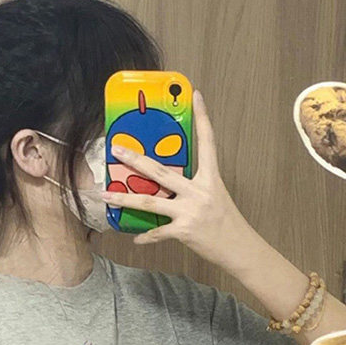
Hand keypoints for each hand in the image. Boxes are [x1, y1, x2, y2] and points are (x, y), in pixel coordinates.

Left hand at [101, 89, 246, 265]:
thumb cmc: (227, 223)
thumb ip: (193, 188)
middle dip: (135, 159)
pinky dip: (146, 236)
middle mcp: (199, 191)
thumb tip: (167, 185)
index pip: (207, 143)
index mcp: (210, 179)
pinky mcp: (184, 231)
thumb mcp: (215, 197)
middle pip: (161, 172)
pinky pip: (158, 232)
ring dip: (125, 198)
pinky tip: (136, 238)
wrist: (240, 249)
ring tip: (106, 194)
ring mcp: (190, 211)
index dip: (202, 118)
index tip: (196, 96)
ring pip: (150, 202)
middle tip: (116, 149)